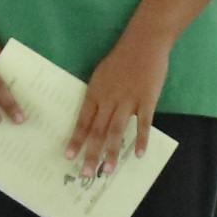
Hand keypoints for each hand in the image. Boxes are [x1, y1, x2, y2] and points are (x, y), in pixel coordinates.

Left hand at [70, 32, 167, 175]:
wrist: (143, 43)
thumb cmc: (120, 60)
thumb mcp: (100, 76)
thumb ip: (97, 96)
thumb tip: (91, 116)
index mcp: (95, 94)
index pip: (83, 121)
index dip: (76, 139)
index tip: (68, 156)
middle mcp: (109, 100)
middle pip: (98, 131)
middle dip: (91, 153)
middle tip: (85, 173)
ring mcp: (129, 101)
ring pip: (117, 131)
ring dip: (112, 152)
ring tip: (107, 170)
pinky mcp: (148, 100)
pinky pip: (144, 123)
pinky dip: (142, 139)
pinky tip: (139, 154)